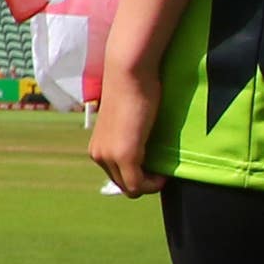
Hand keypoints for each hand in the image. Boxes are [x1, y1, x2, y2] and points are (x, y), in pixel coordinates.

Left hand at [89, 54, 161, 196]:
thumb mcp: (129, 122)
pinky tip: (164, 172)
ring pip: (131, 188)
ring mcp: (109, 156)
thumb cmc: (134, 92)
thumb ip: (130, 138)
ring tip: (163, 169)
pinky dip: (153, 184)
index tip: (156, 166)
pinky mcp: (124, 155)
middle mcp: (98, 155)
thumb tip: (144, 145)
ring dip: (150, 184)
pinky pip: (138, 186)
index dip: (139, 176)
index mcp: (98, 148)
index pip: (118, 177)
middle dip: (145, 181)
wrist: (129, 75)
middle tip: (162, 168)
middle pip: (124, 185)